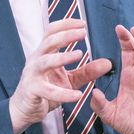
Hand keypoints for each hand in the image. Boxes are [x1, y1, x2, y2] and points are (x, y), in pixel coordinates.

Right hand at [10, 19, 111, 133]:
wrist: (25, 109)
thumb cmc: (45, 89)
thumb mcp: (70, 79)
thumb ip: (87, 71)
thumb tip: (108, 63)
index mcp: (43, 53)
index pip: (52, 32)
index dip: (66, 25)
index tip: (83, 23)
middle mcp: (36, 60)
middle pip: (49, 41)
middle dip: (66, 35)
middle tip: (83, 33)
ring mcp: (32, 74)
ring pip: (45, 61)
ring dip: (62, 57)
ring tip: (79, 54)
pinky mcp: (32, 90)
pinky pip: (48, 91)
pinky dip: (63, 93)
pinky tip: (77, 95)